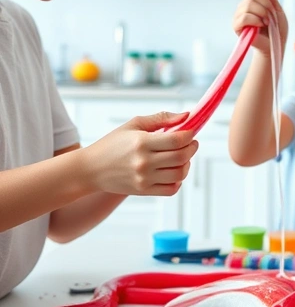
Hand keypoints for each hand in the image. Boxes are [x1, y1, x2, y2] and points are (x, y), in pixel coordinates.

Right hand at [78, 112, 197, 196]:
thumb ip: (161, 118)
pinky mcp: (143, 190)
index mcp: (141, 142)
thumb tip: (187, 116)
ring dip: (187, 164)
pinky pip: (171, 189)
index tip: (191, 132)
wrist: (91, 169)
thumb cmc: (112, 144)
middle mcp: (143, 162)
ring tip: (182, 156)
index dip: (190, 135)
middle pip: (181, 157)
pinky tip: (173, 171)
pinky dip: (178, 180)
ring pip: (179, 174)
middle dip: (192, 148)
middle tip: (191, 143)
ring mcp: (144, 178)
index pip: (177, 140)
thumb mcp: (134, 124)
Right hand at [232, 0, 287, 56]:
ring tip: (267, 23)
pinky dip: (255, 20)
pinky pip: (244, 17)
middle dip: (266, 5)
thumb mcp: (278, 11)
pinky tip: (260, 25)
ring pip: (248, 5)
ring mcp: (239, 15)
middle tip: (271, 16)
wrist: (274, 45)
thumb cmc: (276, 29)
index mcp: (255, 0)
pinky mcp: (236, 26)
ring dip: (262, 14)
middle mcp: (245, 5)